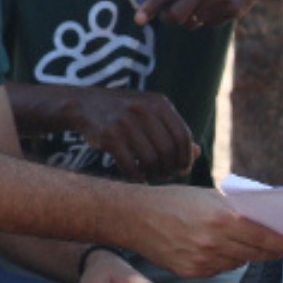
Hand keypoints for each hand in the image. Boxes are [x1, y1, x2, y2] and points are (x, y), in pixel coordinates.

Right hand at [63, 86, 198, 182]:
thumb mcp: (151, 114)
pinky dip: (137, 177)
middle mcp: (143, 110)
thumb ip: (173, 131)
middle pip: (168, 150)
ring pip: (151, 160)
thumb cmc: (125, 113)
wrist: (84, 105)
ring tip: (153, 175)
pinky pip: (130, 166)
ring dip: (154, 173)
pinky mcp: (109, 137)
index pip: (182, 135)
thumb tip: (197, 154)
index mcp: (159, 103)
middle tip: (167, 175)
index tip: (183, 169)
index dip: (186, 156)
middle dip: (170, 167)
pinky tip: (139, 179)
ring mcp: (125, 123)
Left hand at [135, 0, 282, 29]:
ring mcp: (220, 2)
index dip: (151, 6)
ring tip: (190, 5)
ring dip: (187, 17)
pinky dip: (204, 17)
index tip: (138, 19)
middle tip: (166, 13)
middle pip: (178, 15)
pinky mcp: (232, 11)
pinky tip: (210, 4)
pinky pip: (210, 23)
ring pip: (193, 21)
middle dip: (167, 18)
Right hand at [135, 186, 282, 279]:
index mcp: (221, 219)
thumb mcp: (208, 196)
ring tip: (250, 247)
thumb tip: (263, 219)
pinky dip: (225, 261)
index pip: (262, 236)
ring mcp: (202, 261)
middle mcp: (213, 242)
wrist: (136, 217)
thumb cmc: (175, 200)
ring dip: (246, 255)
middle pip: (254, 253)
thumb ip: (235, 209)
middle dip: (269, 251)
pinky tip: (221, 250)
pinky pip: (219, 270)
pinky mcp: (191, 272)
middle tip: (281, 248)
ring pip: (237, 263)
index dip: (280, 242)